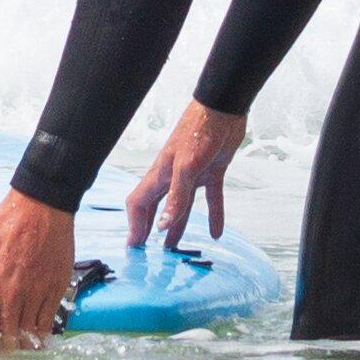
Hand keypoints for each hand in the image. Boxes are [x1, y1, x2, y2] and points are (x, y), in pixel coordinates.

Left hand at [0, 188, 80, 347]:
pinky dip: (43, 334)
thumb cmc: (1, 225)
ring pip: (29, 332)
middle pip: (8, 337)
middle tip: (3, 357)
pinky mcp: (55, 288)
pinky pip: (49, 320)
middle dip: (4, 350)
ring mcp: (35, 293)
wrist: (39, 208)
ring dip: (24, 345)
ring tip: (20, 351)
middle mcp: (11, 295)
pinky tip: (39, 340)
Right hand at [118, 102, 245, 251]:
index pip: (139, 204)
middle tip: (147, 250)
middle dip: (150, 227)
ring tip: (174, 248)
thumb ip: (176, 197)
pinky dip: (214, 215)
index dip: (135, 225)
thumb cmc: (201, 131)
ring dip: (178, 226)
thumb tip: (163, 226)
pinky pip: (210, 198)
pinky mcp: (212, 171)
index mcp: (160, 174)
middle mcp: (173, 176)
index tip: (135, 246)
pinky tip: (216, 232)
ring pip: (182, 206)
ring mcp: (193, 174)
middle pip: (156, 207)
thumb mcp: (187, 167)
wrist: (225, 108)